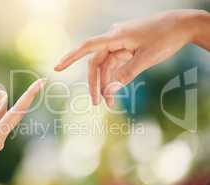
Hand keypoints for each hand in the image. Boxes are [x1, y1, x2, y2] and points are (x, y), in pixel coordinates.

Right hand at [54, 9, 208, 106]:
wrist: (183, 24)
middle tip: (96, 103)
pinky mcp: (128, 48)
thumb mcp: (147, 58)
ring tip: (110, 104)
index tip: (57, 68)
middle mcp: (114, 39)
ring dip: (107, 84)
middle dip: (95, 84)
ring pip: (106, 66)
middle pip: (97, 63)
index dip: (70, 57)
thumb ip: (127, 74)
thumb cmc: (166, 37)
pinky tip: (116, 92)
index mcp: (116, 36)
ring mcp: (121, 44)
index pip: (87, 47)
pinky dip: (115, 78)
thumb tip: (110, 91)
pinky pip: (116, 64)